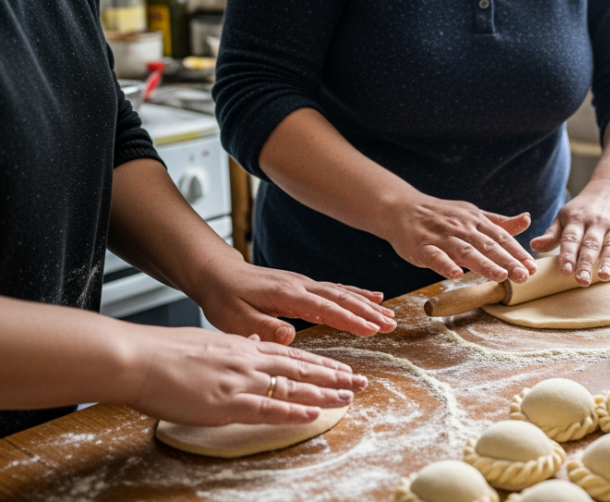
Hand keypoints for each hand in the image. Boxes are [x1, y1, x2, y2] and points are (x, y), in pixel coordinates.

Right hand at [123, 327, 366, 426]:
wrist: (140, 359)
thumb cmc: (165, 354)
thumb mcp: (209, 344)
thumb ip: (236, 349)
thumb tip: (254, 347)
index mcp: (243, 347)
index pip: (292, 356)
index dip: (320, 364)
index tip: (341, 370)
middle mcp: (249, 361)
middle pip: (302, 369)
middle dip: (334, 376)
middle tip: (361, 381)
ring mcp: (241, 381)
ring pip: (293, 386)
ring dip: (324, 392)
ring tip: (350, 396)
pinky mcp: (228, 402)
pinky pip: (269, 408)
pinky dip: (294, 411)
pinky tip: (314, 413)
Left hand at [189, 251, 396, 344]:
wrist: (217, 274)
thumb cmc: (224, 297)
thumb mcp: (234, 317)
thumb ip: (262, 326)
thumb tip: (291, 335)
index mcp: (286, 293)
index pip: (324, 307)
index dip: (349, 319)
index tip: (371, 330)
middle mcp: (300, 284)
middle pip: (340, 298)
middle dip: (368, 312)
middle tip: (391, 325)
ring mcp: (303, 283)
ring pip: (342, 293)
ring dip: (367, 304)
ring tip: (390, 316)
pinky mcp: (303, 285)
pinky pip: (335, 289)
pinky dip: (357, 293)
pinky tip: (373, 298)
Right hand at [381, 194, 536, 283]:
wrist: (401, 208)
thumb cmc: (441, 215)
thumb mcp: (472, 214)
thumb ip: (499, 222)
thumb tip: (527, 220)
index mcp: (475, 220)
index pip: (500, 237)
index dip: (517, 252)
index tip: (533, 266)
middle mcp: (461, 228)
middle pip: (487, 245)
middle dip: (507, 261)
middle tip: (525, 276)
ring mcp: (441, 237)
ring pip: (465, 251)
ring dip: (483, 264)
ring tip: (501, 276)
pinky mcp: (421, 247)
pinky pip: (434, 256)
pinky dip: (444, 265)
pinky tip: (455, 275)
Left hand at [530, 178, 609, 285]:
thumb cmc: (584, 208)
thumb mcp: (566, 216)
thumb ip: (553, 234)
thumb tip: (534, 245)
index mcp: (577, 220)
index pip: (570, 239)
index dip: (567, 254)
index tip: (565, 270)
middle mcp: (596, 222)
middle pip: (590, 245)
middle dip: (585, 263)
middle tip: (581, 281)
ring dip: (608, 260)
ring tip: (604, 276)